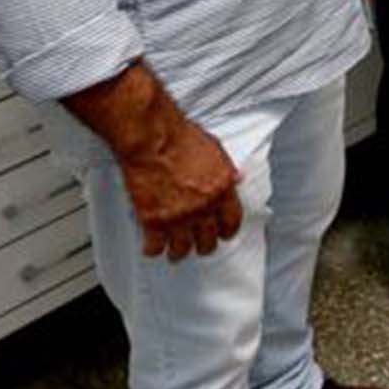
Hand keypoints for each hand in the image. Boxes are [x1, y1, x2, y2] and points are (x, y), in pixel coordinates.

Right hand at [119, 117, 242, 260]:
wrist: (153, 138)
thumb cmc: (180, 137)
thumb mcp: (215, 149)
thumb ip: (226, 169)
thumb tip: (237, 178)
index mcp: (222, 189)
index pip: (232, 221)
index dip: (227, 231)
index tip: (223, 234)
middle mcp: (203, 207)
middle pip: (209, 241)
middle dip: (204, 245)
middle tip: (198, 245)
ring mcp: (178, 216)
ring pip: (182, 249)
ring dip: (179, 252)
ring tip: (175, 251)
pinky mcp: (153, 220)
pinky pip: (155, 247)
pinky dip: (153, 249)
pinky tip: (151, 247)